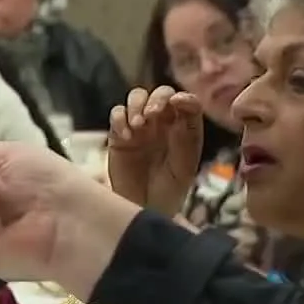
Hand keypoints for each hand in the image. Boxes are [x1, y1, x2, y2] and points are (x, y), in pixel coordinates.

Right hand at [105, 86, 203, 215]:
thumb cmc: (169, 192)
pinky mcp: (119, 134)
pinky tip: (126, 136)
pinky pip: (117, 114)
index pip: (186, 102)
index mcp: (184, 128)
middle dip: (157, 98)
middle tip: (152, 115)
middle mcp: (163, 122)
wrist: (143, 210)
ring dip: (137, 104)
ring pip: (137, 97)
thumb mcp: (183, 168)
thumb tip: (182, 109)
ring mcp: (140, 126)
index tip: (178, 103)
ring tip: (138, 125)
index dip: (183, 97)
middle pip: (161, 93)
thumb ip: (185, 140)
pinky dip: (120, 119)